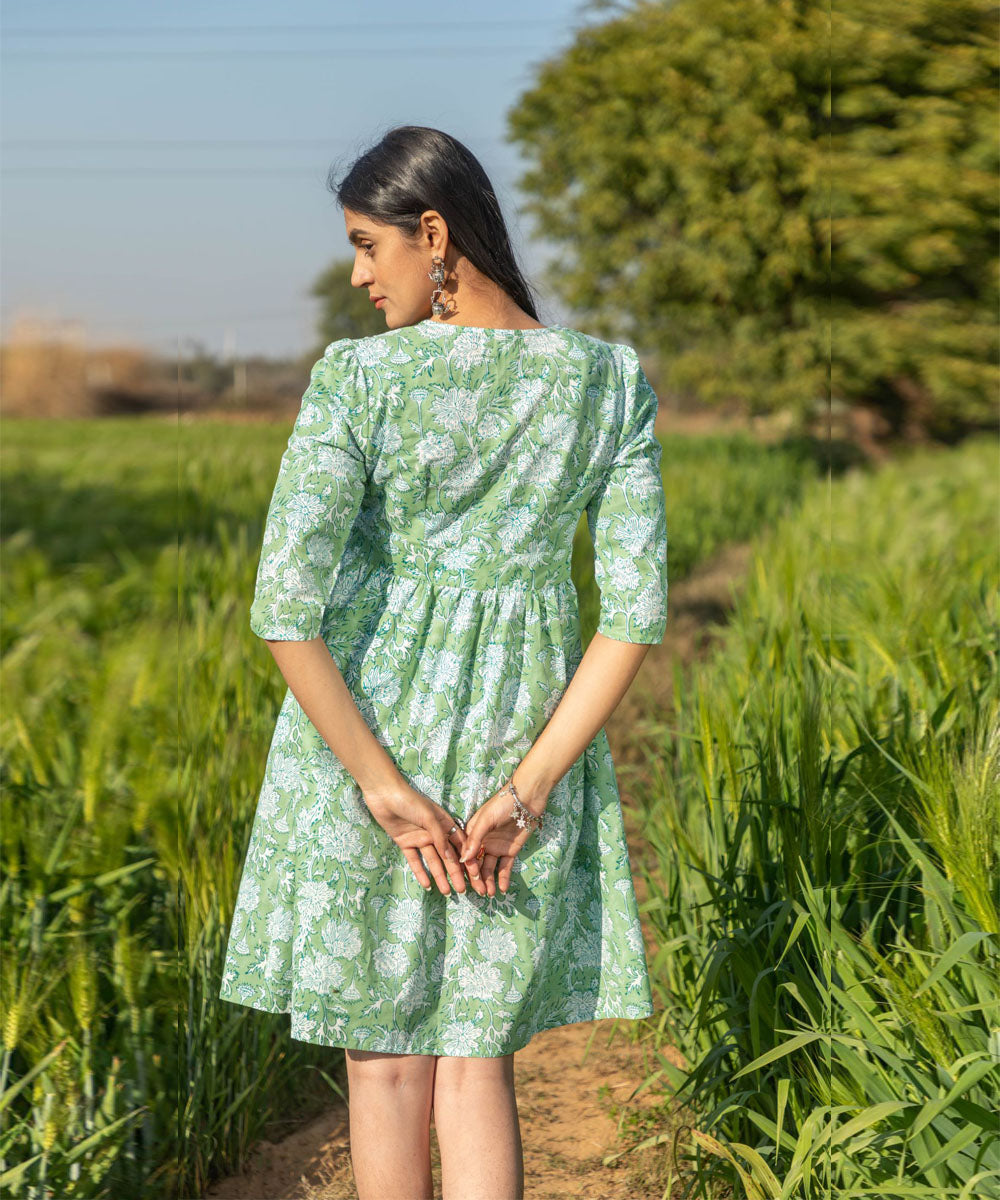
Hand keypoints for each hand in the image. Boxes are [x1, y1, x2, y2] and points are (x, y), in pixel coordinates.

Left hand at [364, 784, 468, 894]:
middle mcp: (434, 832)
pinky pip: (415, 860)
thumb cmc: (410, 801)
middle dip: (455, 873)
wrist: (384, 794)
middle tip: (462, 890)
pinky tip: (427, 885)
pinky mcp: (405, 842)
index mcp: (444, 823)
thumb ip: (440, 838)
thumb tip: (451, 858)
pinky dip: (420, 872)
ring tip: (447, 892)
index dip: (467, 858)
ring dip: (439, 876)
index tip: (475, 875)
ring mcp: (419, 838)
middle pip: (447, 856)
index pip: (459, 844)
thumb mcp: (429, 817)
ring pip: (433, 861)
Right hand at [459, 783, 547, 897]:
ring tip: (489, 894)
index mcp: (472, 833)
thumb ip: (475, 840)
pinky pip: (505, 867)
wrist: (527, 798)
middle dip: (477, 879)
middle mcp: (483, 842)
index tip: (467, 880)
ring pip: (490, 868)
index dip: (466, 868)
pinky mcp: (511, 851)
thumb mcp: (486, 820)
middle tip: (479, 893)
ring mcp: (497, 847)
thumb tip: (464, 860)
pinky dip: (503, 878)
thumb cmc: (502, 804)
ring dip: (489, 881)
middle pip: (478, 864)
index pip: (467, 854)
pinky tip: (502, 889)